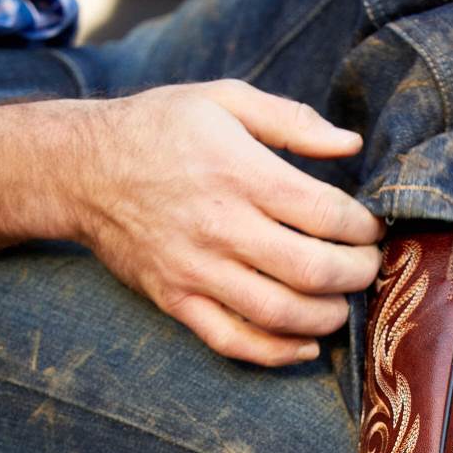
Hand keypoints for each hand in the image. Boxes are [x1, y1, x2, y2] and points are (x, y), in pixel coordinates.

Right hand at [73, 80, 384, 365]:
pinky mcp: (176, 299)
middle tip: (368, 267)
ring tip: (342, 302)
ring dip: (328, 316)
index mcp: (240, 172)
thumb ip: (293, 120)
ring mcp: (196, 269)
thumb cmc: (160, 129)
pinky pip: (234, 341)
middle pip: (313, 269)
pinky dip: (278, 352)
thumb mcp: (224, 100)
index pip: (326, 213)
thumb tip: (352, 145)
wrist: (79, 168)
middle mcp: (220, 226)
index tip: (373, 229)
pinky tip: (305, 344)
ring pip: (280, 312)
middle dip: (358, 274)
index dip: (364, 228)